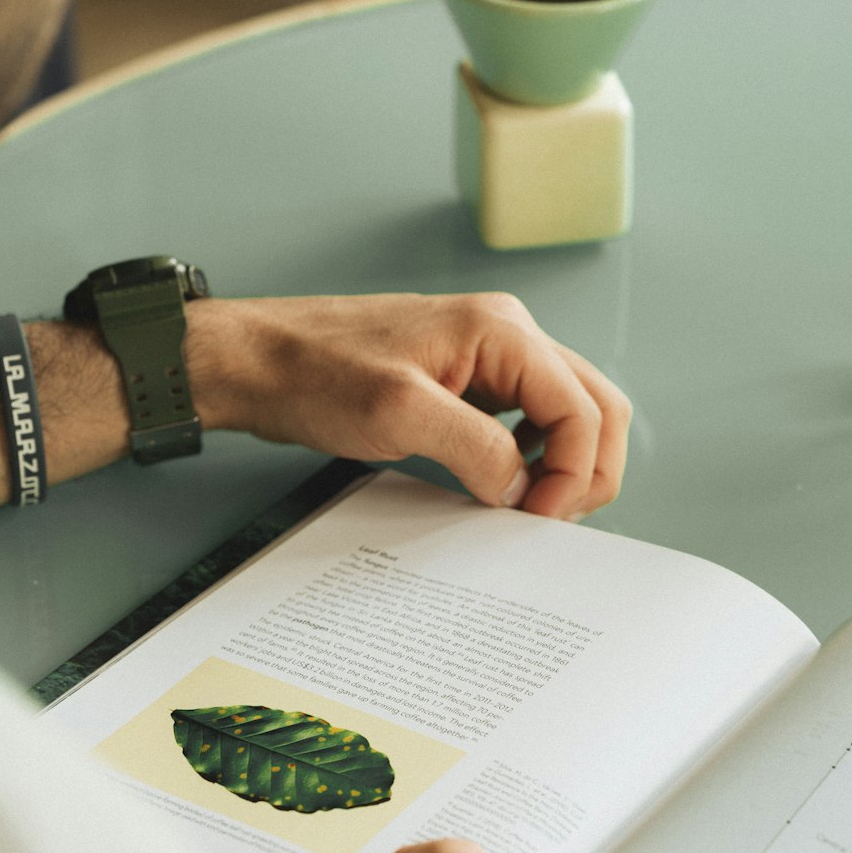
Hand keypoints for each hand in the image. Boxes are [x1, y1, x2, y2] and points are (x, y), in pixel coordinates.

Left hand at [189, 292, 631, 519]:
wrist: (257, 361)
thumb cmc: (315, 370)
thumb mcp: (399, 414)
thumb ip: (476, 449)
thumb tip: (523, 488)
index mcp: (503, 332)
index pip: (584, 408)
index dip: (576, 472)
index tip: (540, 518)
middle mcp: (507, 338)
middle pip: (594, 406)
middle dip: (588, 469)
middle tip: (552, 520)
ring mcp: (489, 360)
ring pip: (567, 414)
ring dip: (565, 465)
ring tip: (531, 508)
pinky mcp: (466, 383)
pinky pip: (527, 421)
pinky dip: (532, 458)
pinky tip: (503, 484)